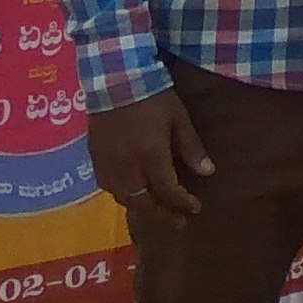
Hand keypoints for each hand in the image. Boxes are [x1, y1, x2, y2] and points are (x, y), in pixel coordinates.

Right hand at [87, 86, 213, 222]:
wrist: (114, 79)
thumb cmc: (153, 96)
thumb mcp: (178, 118)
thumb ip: (191, 147)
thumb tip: (207, 173)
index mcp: (150, 156)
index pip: (168, 191)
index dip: (182, 204)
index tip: (195, 208)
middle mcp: (127, 166)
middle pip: (143, 203)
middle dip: (162, 216)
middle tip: (178, 223)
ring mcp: (107, 164)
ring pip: (122, 198)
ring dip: (141, 209)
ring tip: (156, 211)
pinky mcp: (94, 157)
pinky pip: (106, 186)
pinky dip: (121, 195)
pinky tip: (131, 194)